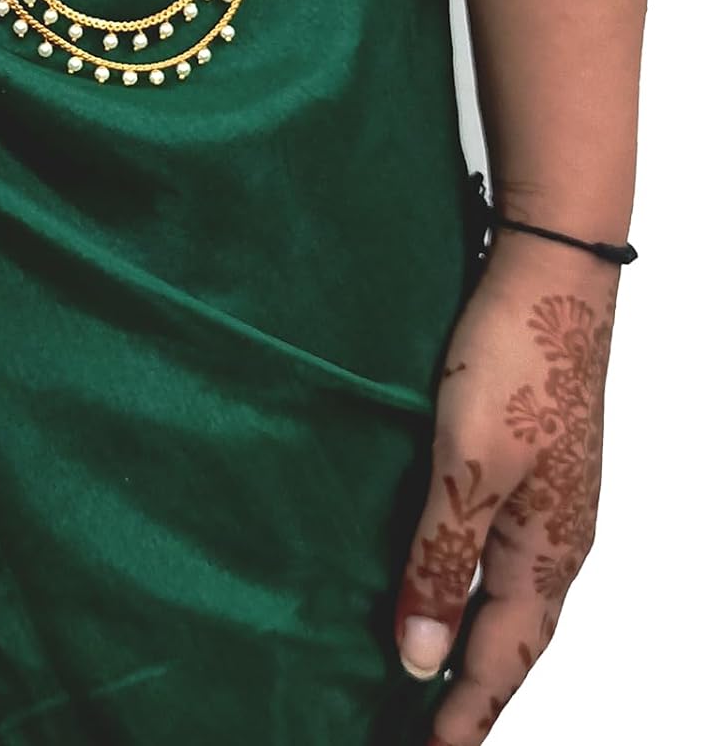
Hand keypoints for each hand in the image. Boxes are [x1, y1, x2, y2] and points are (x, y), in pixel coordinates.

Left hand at [394, 232, 619, 744]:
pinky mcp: (527, 462)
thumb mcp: (467, 466)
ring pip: (506, 593)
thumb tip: (421, 656)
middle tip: (426, 730)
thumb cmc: (514, 363)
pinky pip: (498, 548)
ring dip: (470, 638)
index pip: (504, 657)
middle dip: (472, 688)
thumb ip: (443, 559)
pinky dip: (468, 581)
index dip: (466, 711)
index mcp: (550, 553)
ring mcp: (547, 499)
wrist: (549, 277)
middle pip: (511, 636)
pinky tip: (438, 574)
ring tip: (429, 672)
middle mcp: (557, 537)